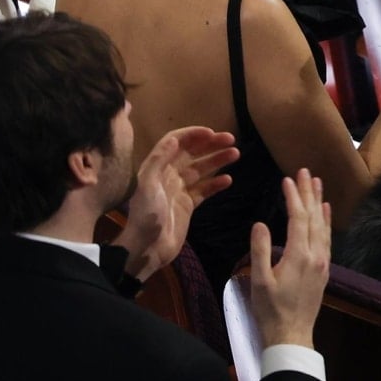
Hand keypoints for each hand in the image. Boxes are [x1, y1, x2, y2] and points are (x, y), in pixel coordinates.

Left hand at [114, 127, 238, 280]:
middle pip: (192, 154)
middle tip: (231, 139)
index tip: (212, 132)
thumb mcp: (147, 186)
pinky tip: (229, 180)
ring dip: (217, 161)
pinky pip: (204, 190)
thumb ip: (158, 161)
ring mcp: (180, 190)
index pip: (176, 142)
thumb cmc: (145, 215)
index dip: (193, 135)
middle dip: (211, 145)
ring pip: (201, 170)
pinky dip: (216, 184)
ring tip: (235, 154)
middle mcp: (169, 175)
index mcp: (157, 167)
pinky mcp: (188, 205)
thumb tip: (175, 139)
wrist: (146, 248)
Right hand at [250, 169, 331, 347]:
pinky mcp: (324, 269)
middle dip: (309, 193)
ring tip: (317, 183)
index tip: (288, 179)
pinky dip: (326, 222)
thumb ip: (260, 250)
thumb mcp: (258, 280)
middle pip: (314, 217)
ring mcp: (323, 262)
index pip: (298, 218)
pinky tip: (325, 212)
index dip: (293, 197)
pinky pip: (327, 238)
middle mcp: (316, 255)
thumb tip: (260, 224)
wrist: (292, 336)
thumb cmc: (271, 310)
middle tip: (305, 171)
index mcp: (299, 255)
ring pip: (323, 226)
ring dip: (319, 203)